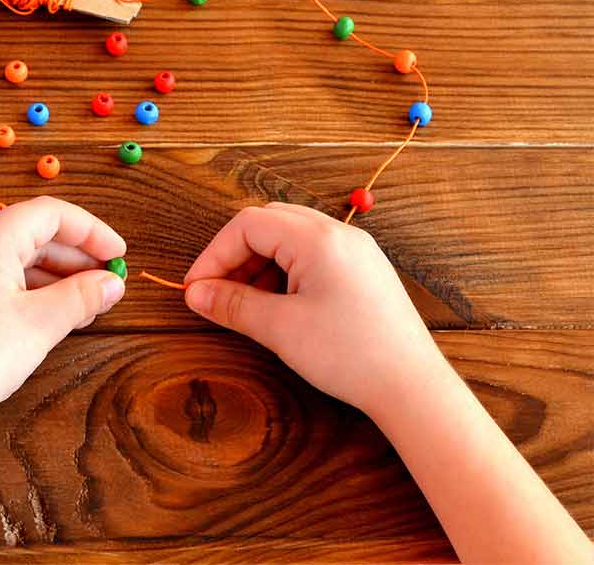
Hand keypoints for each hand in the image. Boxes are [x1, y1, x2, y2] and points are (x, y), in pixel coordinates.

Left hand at [0, 196, 126, 428]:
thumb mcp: (40, 325)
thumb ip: (81, 296)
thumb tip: (111, 283)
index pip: (49, 214)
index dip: (91, 230)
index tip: (118, 254)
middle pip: (29, 234)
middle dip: (73, 257)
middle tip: (106, 284)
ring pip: (10, 258)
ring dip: (51, 277)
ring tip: (82, 307)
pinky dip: (23, 289)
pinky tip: (45, 316)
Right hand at [183, 202, 440, 414]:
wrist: (412, 386)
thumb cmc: (350, 354)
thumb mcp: (281, 329)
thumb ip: (233, 304)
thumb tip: (196, 293)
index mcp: (317, 239)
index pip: (248, 225)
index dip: (214, 254)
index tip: (196, 289)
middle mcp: (338, 233)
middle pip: (268, 223)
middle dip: (235, 255)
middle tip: (217, 292)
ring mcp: (354, 250)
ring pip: (290, 237)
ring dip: (259, 263)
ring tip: (246, 303)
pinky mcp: (362, 270)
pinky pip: (312, 254)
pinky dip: (284, 271)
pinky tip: (278, 304)